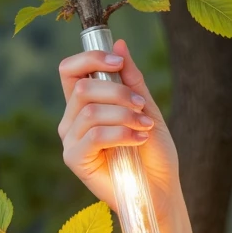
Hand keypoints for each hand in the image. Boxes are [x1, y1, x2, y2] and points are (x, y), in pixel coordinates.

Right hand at [57, 38, 180, 221]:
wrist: (161, 189)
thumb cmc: (153, 151)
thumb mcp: (146, 108)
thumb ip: (131, 78)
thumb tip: (119, 43)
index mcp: (85, 104)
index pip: (70, 70)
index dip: (90, 58)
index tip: (118, 61)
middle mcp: (72, 120)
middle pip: (82, 87)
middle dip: (118, 92)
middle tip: (141, 107)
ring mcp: (70, 140)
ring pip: (90, 111)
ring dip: (124, 115)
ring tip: (144, 127)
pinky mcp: (75, 160)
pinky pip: (93, 136)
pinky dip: (120, 134)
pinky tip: (138, 141)